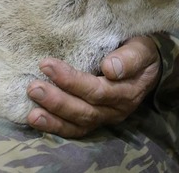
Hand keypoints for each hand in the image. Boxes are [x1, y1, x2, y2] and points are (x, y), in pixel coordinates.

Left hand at [26, 36, 160, 137]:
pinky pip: (74, 129)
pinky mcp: (93, 120)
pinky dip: (54, 126)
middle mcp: (116, 109)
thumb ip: (130, 57)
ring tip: (31, 111)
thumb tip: (111, 68)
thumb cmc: (140, 52)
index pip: (98, 90)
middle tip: (33, 87)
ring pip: (78, 124)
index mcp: (128, 91)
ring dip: (53, 118)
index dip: (72, 81)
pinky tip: (35, 120)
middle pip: (85, 110)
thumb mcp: (141, 49)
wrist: (147, 65)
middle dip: (57, 101)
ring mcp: (104, 118)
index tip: (47, 65)